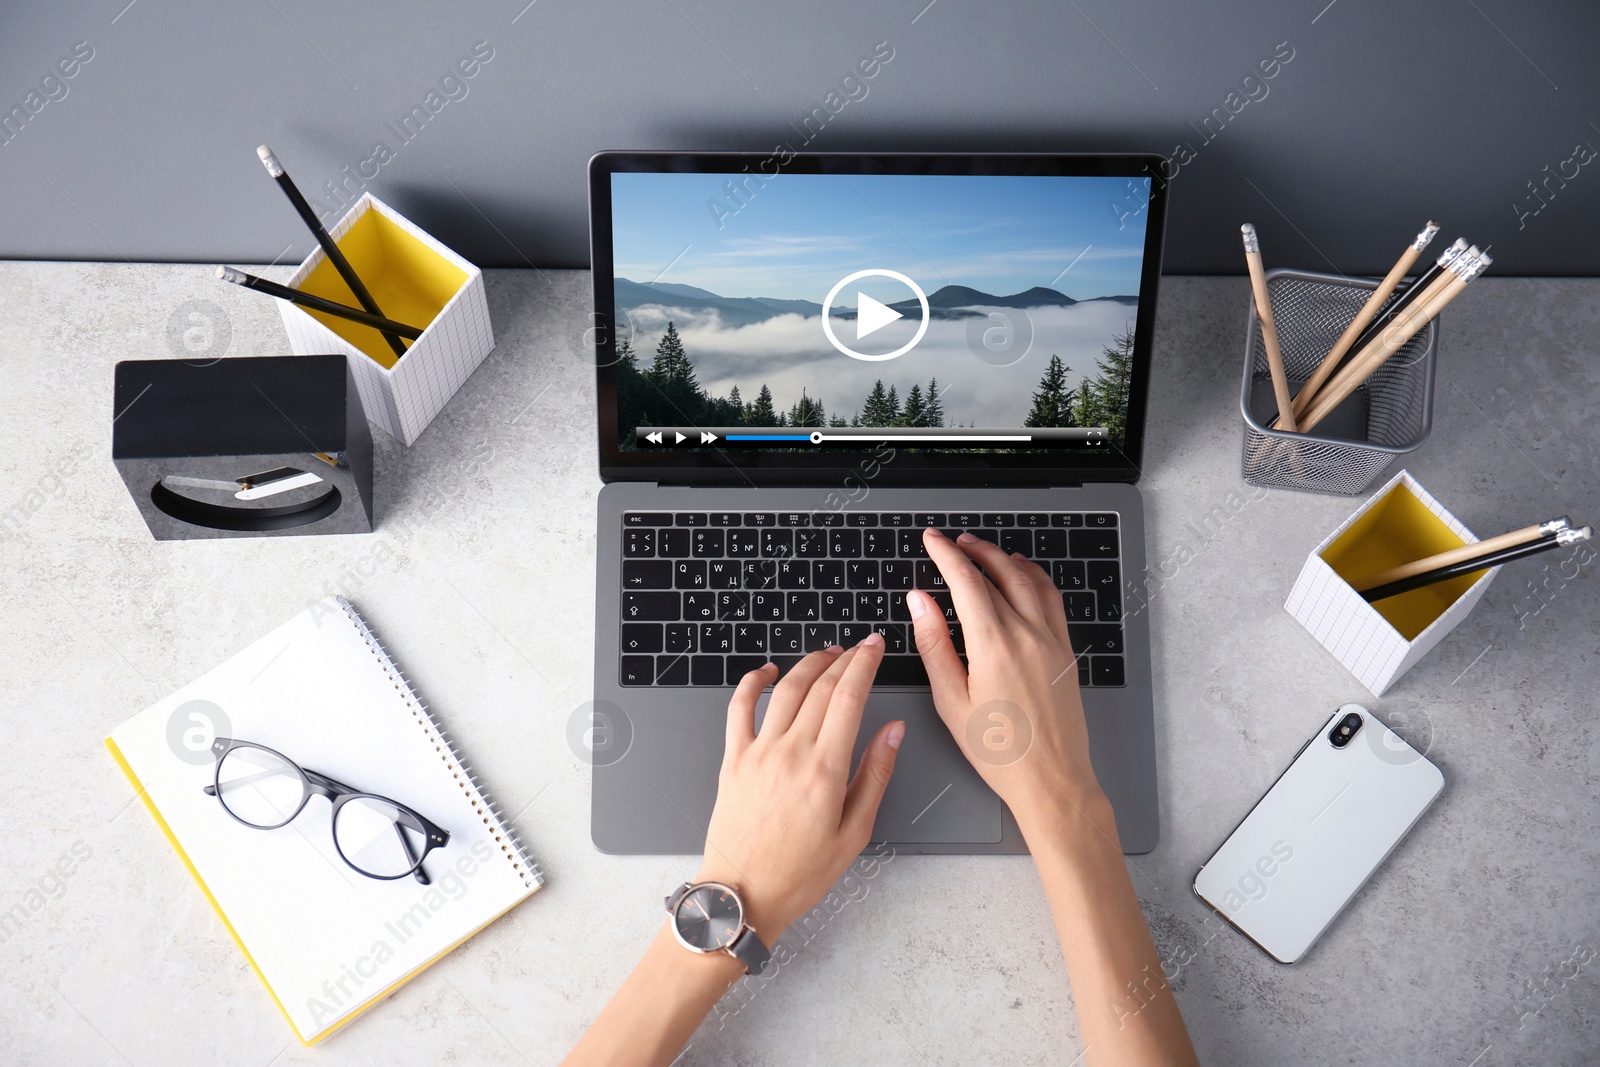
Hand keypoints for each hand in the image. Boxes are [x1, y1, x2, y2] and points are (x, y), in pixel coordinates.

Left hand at [693, 638, 903, 940]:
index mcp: (824, 770)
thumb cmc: (798, 873)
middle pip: (820, 687)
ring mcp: (757, 753)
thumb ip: (875, 774)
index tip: (875, 648)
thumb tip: (893, 731)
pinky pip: (739, 708)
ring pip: (785, 690)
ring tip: (827, 655)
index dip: (865, 665)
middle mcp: (789, 753)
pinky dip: (753, 682)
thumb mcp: (854, 831)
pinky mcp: (733, 760)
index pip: (849, 698)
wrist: (743, 894)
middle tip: (860, 648)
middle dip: (845, 659)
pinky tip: (768, 672)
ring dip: (808, 664)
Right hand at [910, 528, 1107, 834]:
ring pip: (1028, 580)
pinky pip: (1051, 599)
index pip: (966, 581)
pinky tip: (1023, 575)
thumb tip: (920, 602)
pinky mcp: (1065, 651)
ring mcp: (1051, 640)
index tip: (932, 540)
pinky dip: (1034, 577)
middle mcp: (1027, 634)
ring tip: (983, 550)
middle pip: (997, 574)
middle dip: (971, 552)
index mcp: (994, 645)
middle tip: (952, 542)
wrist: (1051, 779)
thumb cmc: (999, 751)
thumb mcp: (951, 700)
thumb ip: (934, 644)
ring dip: (1003, 558)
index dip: (945, 555)